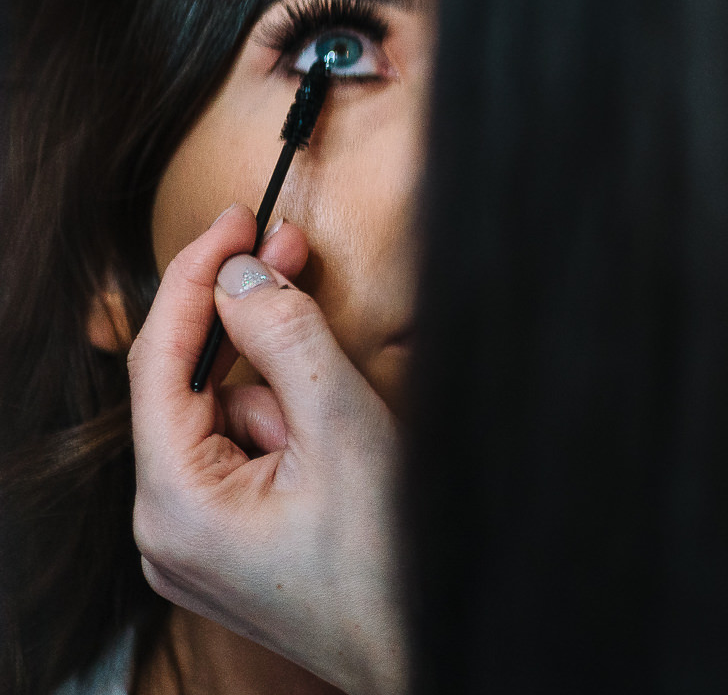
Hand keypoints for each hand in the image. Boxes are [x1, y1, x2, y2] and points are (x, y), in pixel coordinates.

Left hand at [127, 204, 405, 694]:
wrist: (426, 647)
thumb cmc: (393, 562)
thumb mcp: (346, 430)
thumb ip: (288, 339)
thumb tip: (240, 278)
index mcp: (173, 503)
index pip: (160, 360)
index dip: (195, 276)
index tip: (236, 221)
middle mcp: (166, 527)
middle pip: (194, 389)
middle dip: (249, 327)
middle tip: (289, 256)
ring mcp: (196, 544)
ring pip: (227, 422)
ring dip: (285, 395)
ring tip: (351, 428)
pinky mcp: (231, 549)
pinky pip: (245, 457)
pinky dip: (290, 431)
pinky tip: (341, 452)